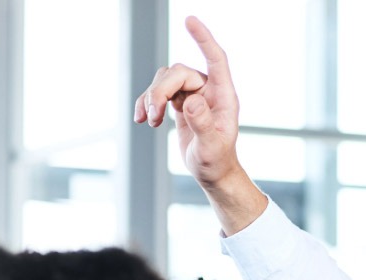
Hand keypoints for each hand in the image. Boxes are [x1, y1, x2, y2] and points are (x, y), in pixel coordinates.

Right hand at [135, 16, 266, 232]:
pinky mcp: (180, 102)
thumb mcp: (210, 146)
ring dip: (151, 98)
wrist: (212, 172)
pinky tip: (141, 120)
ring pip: (165, 80)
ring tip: (148, 122)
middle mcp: (209, 90)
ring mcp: (194, 94)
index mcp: (223, 95)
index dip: (203, 39)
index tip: (189, 20)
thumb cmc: (216, 161)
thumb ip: (203, 124)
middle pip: (178, 73)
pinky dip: (146, 103)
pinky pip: (158, 92)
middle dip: (160, 92)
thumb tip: (191, 102)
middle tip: (152, 117)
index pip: (216, 59)